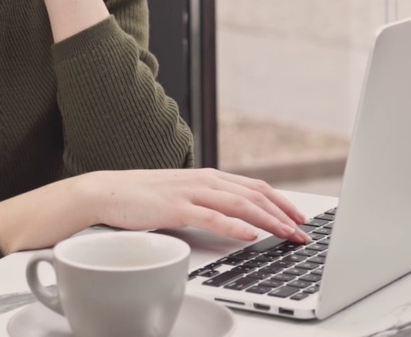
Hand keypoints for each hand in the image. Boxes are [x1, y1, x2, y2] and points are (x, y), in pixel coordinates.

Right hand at [82, 168, 310, 243]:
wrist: (107, 192)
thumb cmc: (143, 197)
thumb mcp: (183, 195)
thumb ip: (207, 201)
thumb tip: (233, 217)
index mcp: (209, 177)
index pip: (255, 186)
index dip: (281, 201)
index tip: (299, 216)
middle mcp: (205, 180)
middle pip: (254, 194)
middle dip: (283, 213)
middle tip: (303, 230)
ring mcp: (190, 192)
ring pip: (240, 204)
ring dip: (268, 220)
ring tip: (287, 233)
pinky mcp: (175, 208)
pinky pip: (211, 217)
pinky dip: (234, 226)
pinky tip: (250, 234)